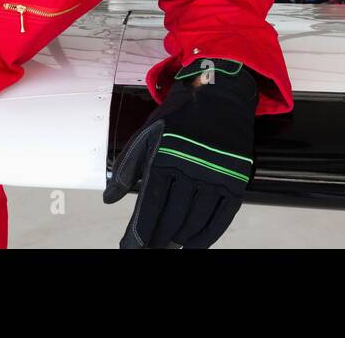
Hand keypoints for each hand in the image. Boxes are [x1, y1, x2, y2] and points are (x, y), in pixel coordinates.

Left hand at [103, 58, 257, 247]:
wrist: (219, 95)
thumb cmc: (179, 116)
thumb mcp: (146, 134)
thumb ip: (127, 167)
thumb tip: (109, 198)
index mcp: (165, 158)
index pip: (149, 207)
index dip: (138, 233)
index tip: (130, 247)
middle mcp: (191, 169)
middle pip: (171, 218)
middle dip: (157, 239)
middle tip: (150, 248)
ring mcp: (216, 176)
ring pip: (195, 221)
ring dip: (180, 239)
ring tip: (169, 247)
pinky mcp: (235, 179)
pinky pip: (221, 217)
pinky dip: (207, 236)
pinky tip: (194, 244)